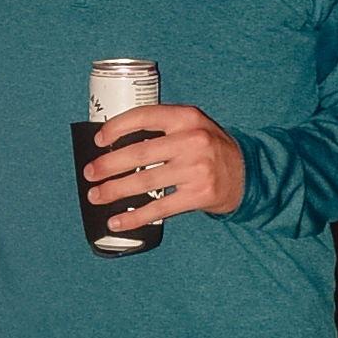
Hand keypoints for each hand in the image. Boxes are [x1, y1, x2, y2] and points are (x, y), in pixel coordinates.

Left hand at [86, 102, 245, 222]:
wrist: (248, 174)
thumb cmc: (210, 149)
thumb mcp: (193, 126)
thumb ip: (164, 129)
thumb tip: (115, 144)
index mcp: (187, 117)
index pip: (144, 116)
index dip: (116, 127)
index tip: (98, 140)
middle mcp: (192, 140)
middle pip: (139, 152)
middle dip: (108, 165)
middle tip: (90, 173)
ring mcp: (196, 168)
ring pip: (145, 181)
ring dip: (115, 191)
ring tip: (96, 197)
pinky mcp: (199, 194)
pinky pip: (159, 207)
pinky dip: (135, 217)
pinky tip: (117, 221)